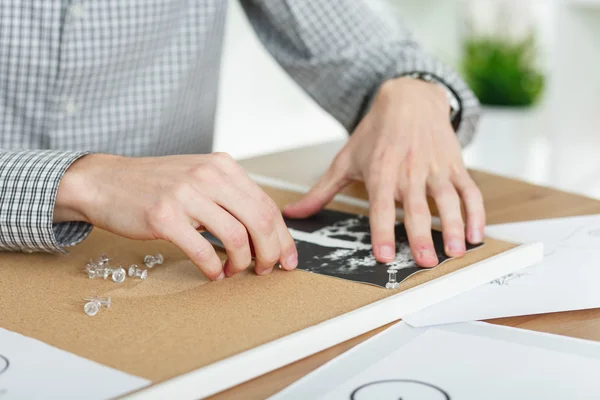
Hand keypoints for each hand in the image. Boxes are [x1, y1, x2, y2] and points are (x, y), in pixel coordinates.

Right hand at [55, 153, 297, 279]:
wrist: (104, 181)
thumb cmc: (154, 184)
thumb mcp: (199, 177)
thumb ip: (230, 196)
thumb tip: (263, 231)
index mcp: (223, 166)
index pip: (267, 205)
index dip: (283, 237)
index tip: (287, 258)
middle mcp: (208, 176)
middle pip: (260, 220)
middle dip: (270, 252)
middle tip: (266, 270)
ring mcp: (186, 195)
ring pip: (237, 236)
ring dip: (242, 262)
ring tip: (234, 271)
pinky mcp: (165, 217)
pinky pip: (204, 250)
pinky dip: (215, 268)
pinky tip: (214, 273)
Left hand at [283, 77, 484, 266]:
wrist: (408, 98)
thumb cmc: (374, 133)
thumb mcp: (345, 159)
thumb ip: (321, 191)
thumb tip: (292, 213)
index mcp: (380, 172)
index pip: (380, 207)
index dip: (381, 231)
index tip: (384, 256)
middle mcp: (408, 171)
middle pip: (416, 208)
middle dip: (421, 237)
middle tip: (426, 263)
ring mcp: (434, 167)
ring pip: (447, 200)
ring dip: (454, 227)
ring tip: (456, 252)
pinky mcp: (454, 164)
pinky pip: (470, 190)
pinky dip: (477, 212)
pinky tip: (478, 234)